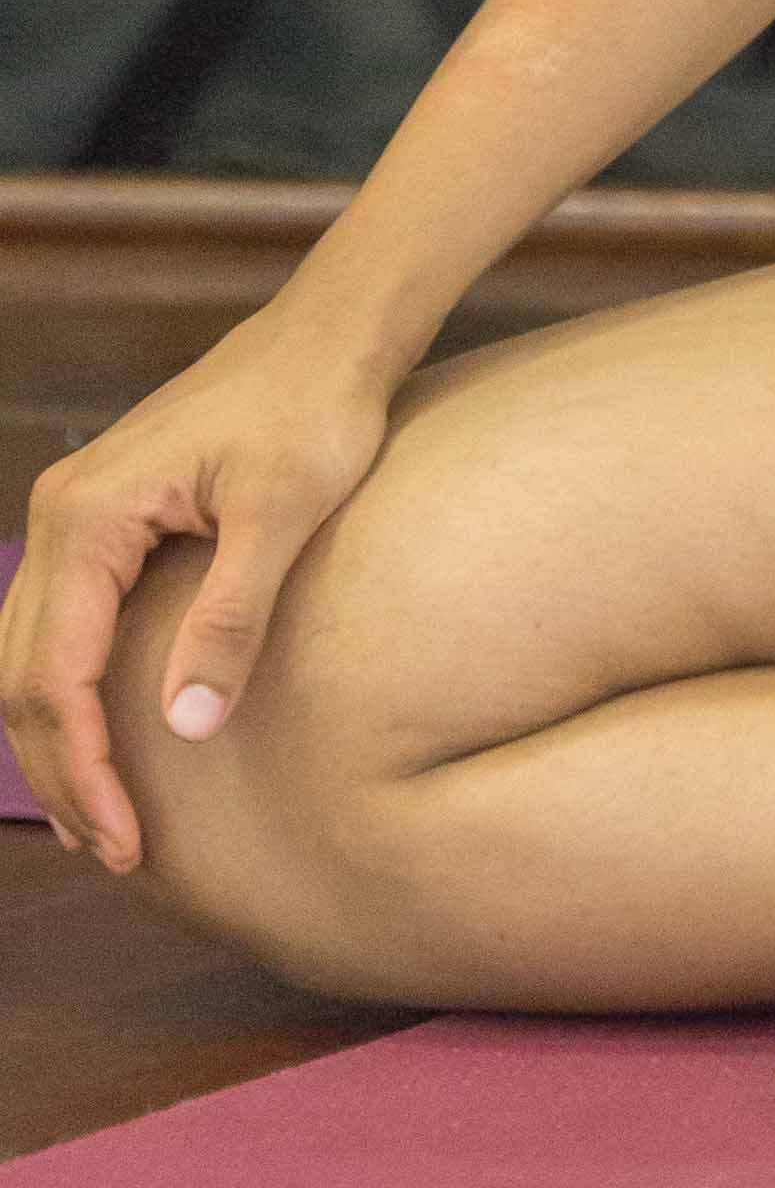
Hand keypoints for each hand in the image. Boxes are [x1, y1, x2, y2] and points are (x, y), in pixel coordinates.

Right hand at [0, 310, 396, 872]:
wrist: (330, 333)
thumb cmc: (315, 408)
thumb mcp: (283, 512)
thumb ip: (231, 617)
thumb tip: (186, 728)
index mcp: (88, 518)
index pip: (55, 676)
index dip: (84, 769)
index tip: (125, 842)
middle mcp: (60, 516)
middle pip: (23, 678)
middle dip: (62, 773)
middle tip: (114, 854)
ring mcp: (75, 515)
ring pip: (30, 656)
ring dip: (57, 742)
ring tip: (99, 824)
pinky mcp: (104, 520)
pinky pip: (60, 625)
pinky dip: (69, 694)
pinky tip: (103, 742)